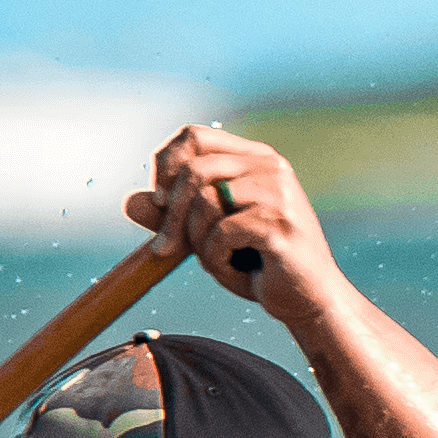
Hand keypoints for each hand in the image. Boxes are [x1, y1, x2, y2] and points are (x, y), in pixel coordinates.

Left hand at [127, 125, 341, 327]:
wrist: (309, 301)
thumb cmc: (259, 265)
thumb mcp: (208, 237)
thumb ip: (172, 218)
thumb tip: (129, 202)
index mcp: (255, 158)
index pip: (193, 135)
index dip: (165, 164)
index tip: (159, 201)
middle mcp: (270, 166)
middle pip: (193, 170)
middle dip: (170, 215)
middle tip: (164, 249)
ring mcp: (279, 192)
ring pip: (205, 201)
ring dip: (197, 241)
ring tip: (218, 260)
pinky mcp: (280, 224)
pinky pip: (222, 233)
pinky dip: (216, 259)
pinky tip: (235, 270)